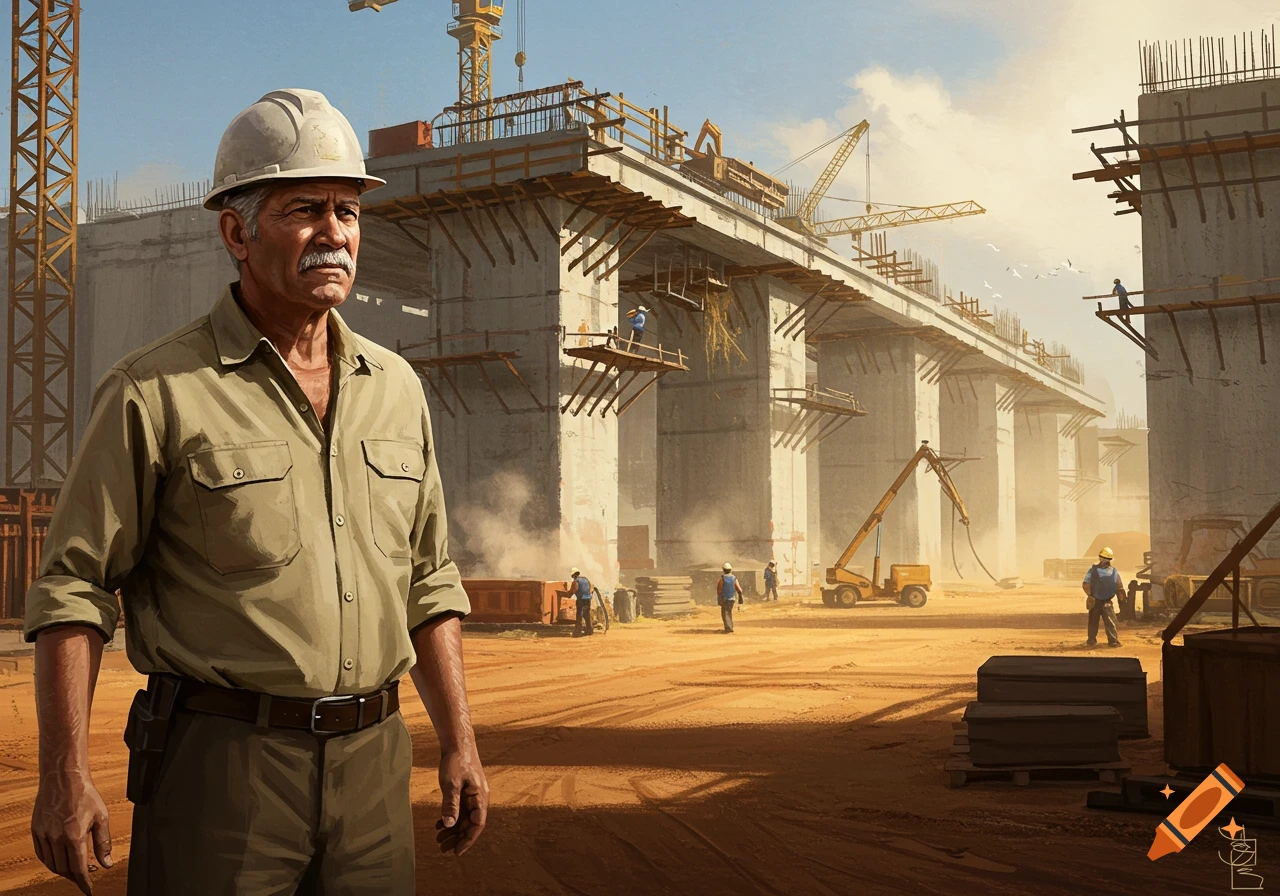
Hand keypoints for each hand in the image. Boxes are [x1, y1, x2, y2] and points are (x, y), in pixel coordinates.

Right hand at [31, 768, 111, 893]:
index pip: (79, 868)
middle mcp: (56, 838)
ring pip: (51, 864)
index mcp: (74, 836)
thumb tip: (107, 863)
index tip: (89, 891)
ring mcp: (44, 835)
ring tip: (74, 869)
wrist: (63, 777)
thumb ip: (104, 843)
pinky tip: (59, 860)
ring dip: (62, 871)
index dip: (84, 883)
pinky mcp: (36, 830)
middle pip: (64, 869)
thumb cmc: (84, 795)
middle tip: (85, 877)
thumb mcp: (101, 817)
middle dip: (75, 877)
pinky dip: (50, 861)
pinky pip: (41, 854)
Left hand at [435, 743, 488, 855]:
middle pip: (470, 824)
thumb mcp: (451, 784)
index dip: (468, 839)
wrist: (458, 743)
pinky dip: (449, 818)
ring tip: (439, 840)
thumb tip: (449, 824)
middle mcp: (478, 798)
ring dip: (452, 830)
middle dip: (458, 838)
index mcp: (480, 797)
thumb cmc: (457, 761)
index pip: (477, 824)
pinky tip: (438, 825)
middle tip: (443, 849)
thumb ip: (451, 804)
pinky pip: (458, 810)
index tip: (457, 851)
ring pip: (463, 818)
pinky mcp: (464, 791)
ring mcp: (471, 795)